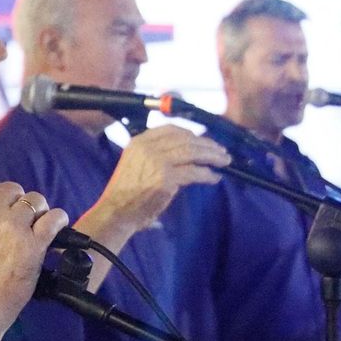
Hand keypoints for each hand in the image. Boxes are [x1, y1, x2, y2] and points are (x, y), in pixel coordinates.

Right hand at [0, 178, 67, 340]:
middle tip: (19, 223)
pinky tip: (56, 228)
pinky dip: (58, 221)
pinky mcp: (33, 244)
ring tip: (36, 228)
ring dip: (38, 213)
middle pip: (14, 190)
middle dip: (18, 205)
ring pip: (35, 201)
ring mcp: (12, 227)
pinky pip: (54, 218)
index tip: (1, 207)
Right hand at [88, 126, 229, 236]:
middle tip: (221, 151)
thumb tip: (187, 153)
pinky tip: (214, 178)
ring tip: (224, 161)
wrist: (116, 211)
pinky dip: (207, 175)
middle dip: (207, 144)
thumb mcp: (137, 163)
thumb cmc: (126, 191)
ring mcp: (158, 161)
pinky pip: (194, 172)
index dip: (191, 133)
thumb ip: (156, 154)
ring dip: (212, 156)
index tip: (203, 140)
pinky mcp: (166, 178)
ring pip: (193, 152)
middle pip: (186, 139)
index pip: (170, 129)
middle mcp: (148, 147)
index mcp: (140, 141)